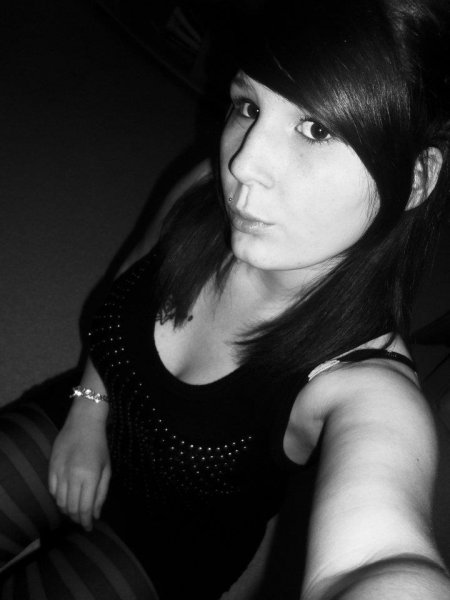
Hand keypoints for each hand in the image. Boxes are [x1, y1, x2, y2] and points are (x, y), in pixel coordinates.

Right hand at [48, 406, 110, 530]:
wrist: (83, 423)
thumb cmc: (99, 446)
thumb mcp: (106, 468)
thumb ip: (101, 493)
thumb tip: (95, 514)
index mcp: (90, 476)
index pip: (84, 508)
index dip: (86, 521)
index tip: (89, 527)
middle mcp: (73, 476)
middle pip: (71, 507)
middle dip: (77, 518)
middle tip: (82, 521)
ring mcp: (60, 471)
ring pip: (59, 501)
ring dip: (67, 510)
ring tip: (74, 510)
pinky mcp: (51, 466)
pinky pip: (51, 490)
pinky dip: (58, 498)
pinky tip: (65, 497)